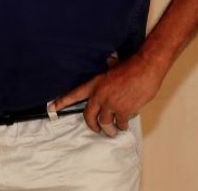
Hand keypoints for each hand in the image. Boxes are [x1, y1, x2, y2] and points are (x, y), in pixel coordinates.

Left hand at [52, 53, 166, 137]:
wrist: (145, 67)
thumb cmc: (132, 66)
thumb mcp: (112, 69)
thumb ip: (107, 79)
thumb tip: (108, 75)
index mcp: (95, 83)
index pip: (74, 94)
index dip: (62, 102)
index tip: (52, 108)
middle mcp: (100, 95)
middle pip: (89, 116)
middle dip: (92, 126)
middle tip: (96, 129)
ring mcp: (111, 104)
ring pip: (105, 123)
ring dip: (109, 129)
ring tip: (112, 131)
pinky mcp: (123, 111)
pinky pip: (120, 123)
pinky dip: (122, 125)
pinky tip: (124, 124)